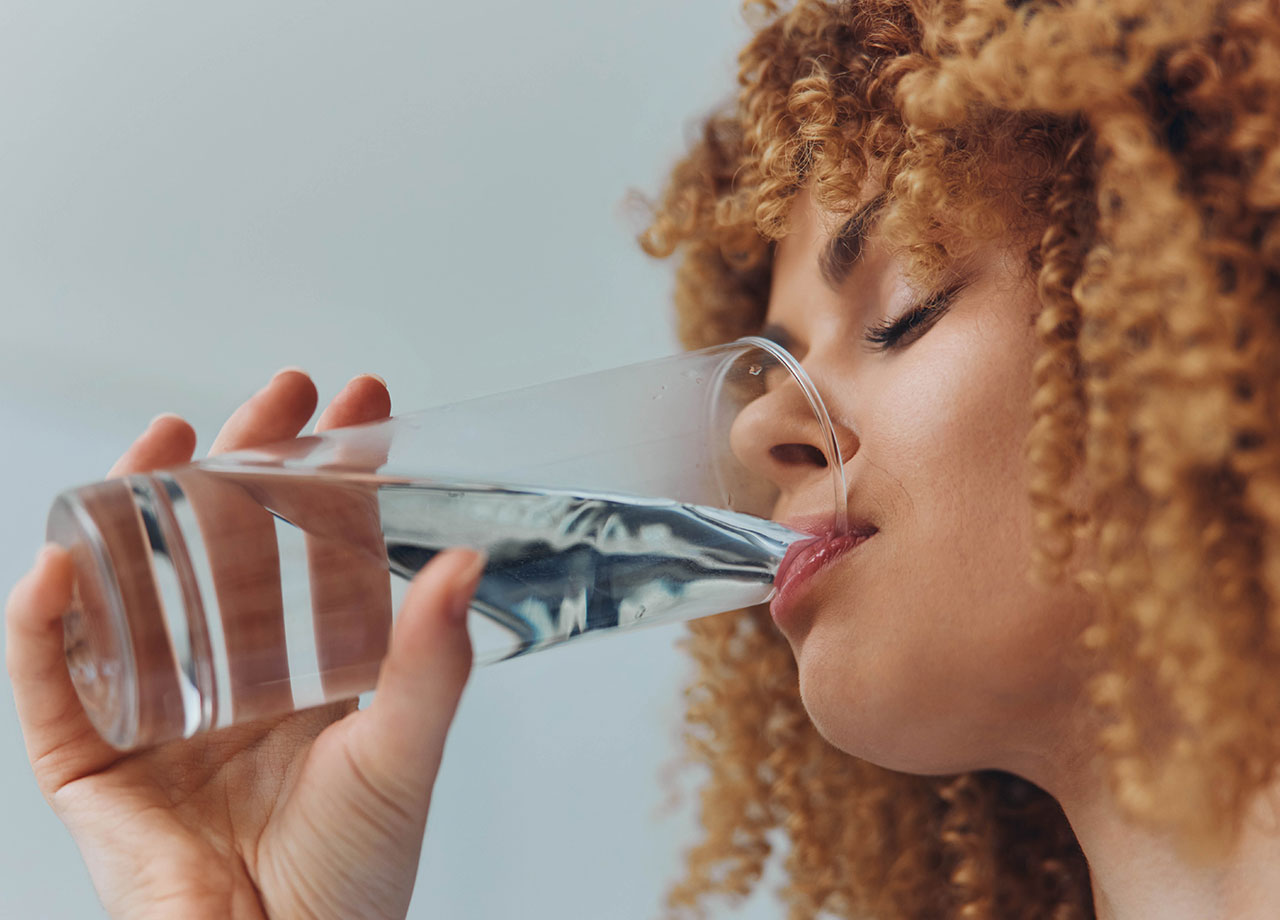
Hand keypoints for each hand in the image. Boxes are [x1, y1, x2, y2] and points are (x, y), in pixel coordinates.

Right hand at [6, 369, 482, 919]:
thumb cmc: (349, 881)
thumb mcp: (399, 756)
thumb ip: (430, 665)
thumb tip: (468, 563)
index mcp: (306, 671)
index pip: (317, 548)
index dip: (332, 475)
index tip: (359, 404)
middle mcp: (229, 677)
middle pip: (222, 546)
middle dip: (244, 462)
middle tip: (277, 392)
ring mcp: (154, 710)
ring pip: (131, 586)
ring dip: (138, 507)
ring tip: (170, 437)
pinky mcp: (90, 760)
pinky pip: (50, 680)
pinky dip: (40, 622)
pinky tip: (62, 561)